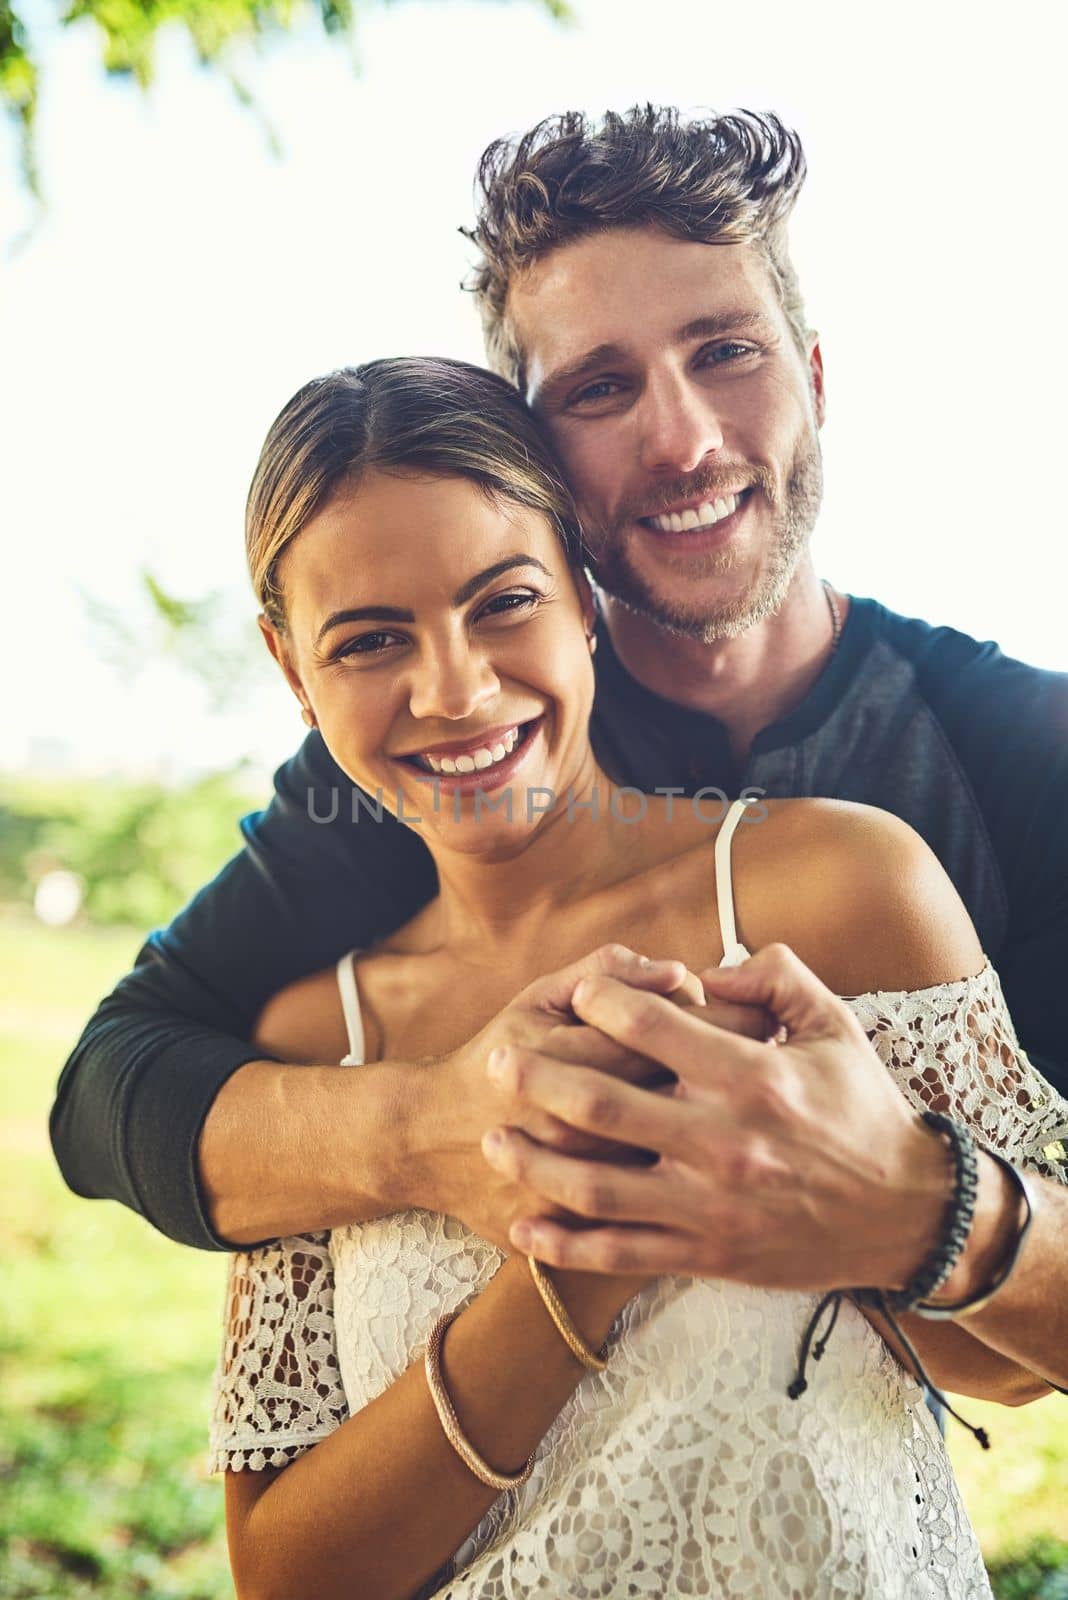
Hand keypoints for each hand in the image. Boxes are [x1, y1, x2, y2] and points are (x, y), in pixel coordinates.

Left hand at [482, 943, 950, 1291]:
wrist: (905, 1215)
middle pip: (603, 1105)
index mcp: (750, 1076)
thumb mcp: (835, 1026)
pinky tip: (524, 1230)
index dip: (603, 1001)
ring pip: (596, 1186)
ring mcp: (708, 1204)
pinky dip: (565, 1246)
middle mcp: (721, 1141)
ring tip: (494, 1139)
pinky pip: (620, 1253)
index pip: (653, 1028)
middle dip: (540, 1079)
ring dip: (535, 1162)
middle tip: (497, 1061)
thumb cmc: (864, 1111)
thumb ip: (776, 977)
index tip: (575, 992)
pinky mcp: (706, 1254)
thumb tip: (706, 967)